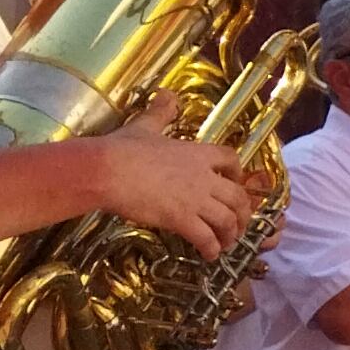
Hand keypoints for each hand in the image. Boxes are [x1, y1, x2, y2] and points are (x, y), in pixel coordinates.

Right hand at [87, 124, 254, 257]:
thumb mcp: (145, 126)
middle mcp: (203, 176)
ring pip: (227, 220)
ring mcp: (194, 199)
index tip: (237, 184)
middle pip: (238, 196)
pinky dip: (212, 249)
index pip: (231, 159)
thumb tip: (166, 93)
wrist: (106, 170)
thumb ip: (160, 112)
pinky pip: (206, 238)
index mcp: (197, 153)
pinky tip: (208, 256)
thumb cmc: (122, 149)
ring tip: (226, 244)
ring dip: (231, 235)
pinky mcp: (181, 219)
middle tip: (238, 226)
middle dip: (243, 214)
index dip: (238, 173)